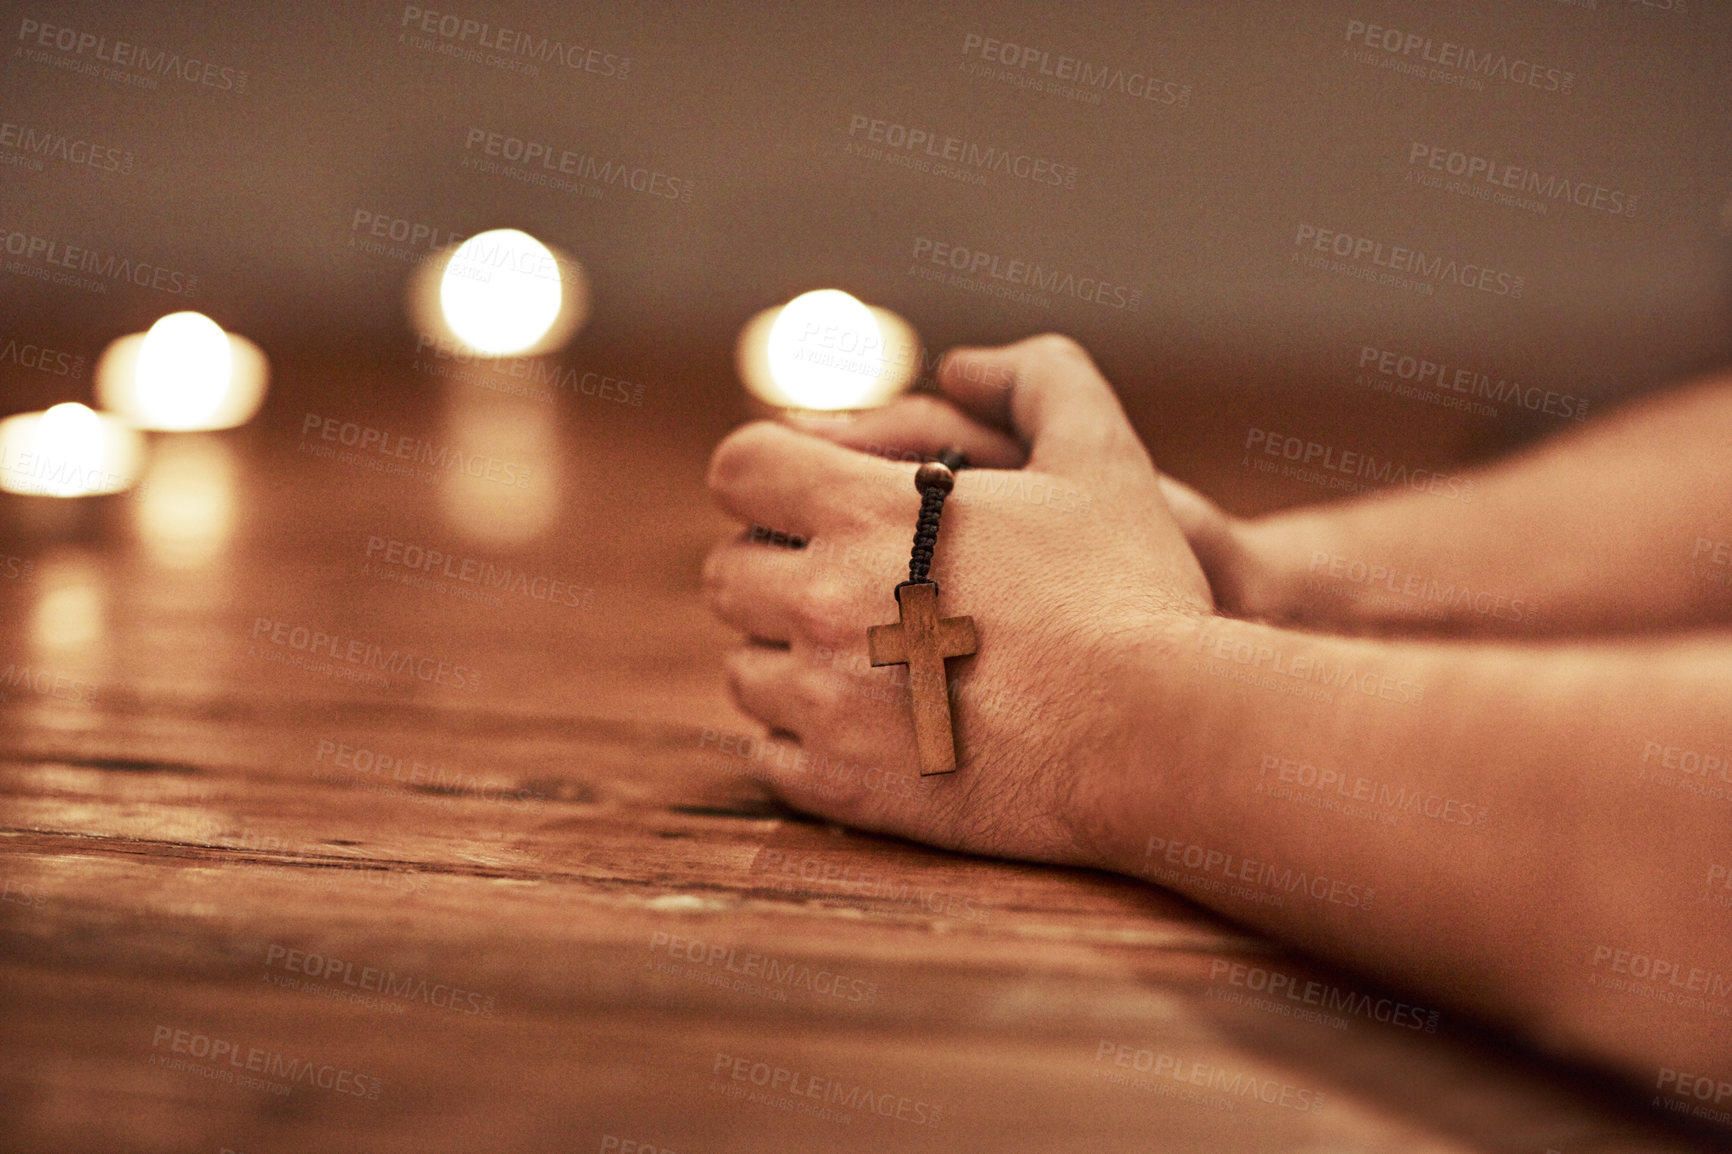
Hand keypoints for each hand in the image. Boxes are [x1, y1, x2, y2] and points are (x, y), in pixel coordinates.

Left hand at [703, 335, 1212, 867]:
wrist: (1158, 737)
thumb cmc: (1135, 593)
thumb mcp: (1101, 457)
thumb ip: (1041, 380)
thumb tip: (962, 367)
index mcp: (867, 513)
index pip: (739, 468)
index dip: (766, 474)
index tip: (805, 497)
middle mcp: (824, 604)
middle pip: (725, 574)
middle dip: (770, 570)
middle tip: (838, 583)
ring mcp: (825, 703)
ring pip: (743, 670)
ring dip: (785, 658)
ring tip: (859, 661)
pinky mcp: (842, 788)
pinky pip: (769, 756)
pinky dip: (801, 741)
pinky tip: (863, 729)